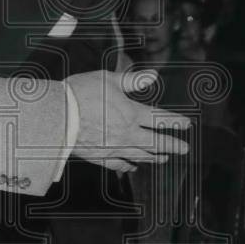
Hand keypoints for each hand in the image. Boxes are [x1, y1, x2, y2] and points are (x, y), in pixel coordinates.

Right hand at [67, 69, 190, 170]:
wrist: (57, 115)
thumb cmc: (80, 94)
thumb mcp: (108, 80)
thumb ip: (132, 81)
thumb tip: (152, 75)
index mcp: (131, 113)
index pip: (160, 119)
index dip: (176, 122)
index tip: (187, 124)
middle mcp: (127, 134)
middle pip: (156, 142)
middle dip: (173, 145)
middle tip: (184, 149)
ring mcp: (114, 148)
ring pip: (141, 156)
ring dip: (155, 157)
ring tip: (163, 158)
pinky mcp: (100, 156)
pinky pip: (119, 165)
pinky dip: (128, 167)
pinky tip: (133, 167)